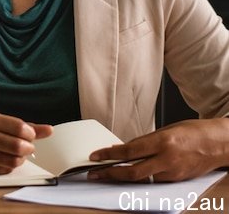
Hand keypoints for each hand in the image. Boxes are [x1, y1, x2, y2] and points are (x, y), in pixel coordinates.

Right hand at [0, 113, 52, 173]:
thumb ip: (23, 126)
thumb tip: (49, 130)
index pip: (18, 127)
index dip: (30, 133)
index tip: (30, 134)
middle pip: (18, 146)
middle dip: (28, 147)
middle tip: (26, 145)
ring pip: (14, 160)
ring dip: (21, 158)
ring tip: (16, 152)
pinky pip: (5, 169)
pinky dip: (11, 165)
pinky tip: (6, 158)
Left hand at [87, 118, 228, 181]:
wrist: (219, 143)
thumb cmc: (194, 132)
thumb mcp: (165, 130)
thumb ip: (143, 141)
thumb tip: (123, 148)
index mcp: (163, 142)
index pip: (129, 150)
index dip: (109, 155)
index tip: (95, 156)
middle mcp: (168, 159)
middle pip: (133, 172)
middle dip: (111, 174)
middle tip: (95, 174)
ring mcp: (173, 172)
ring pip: (143, 178)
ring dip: (124, 177)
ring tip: (108, 174)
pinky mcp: (177, 180)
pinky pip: (154, 180)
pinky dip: (141, 177)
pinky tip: (130, 173)